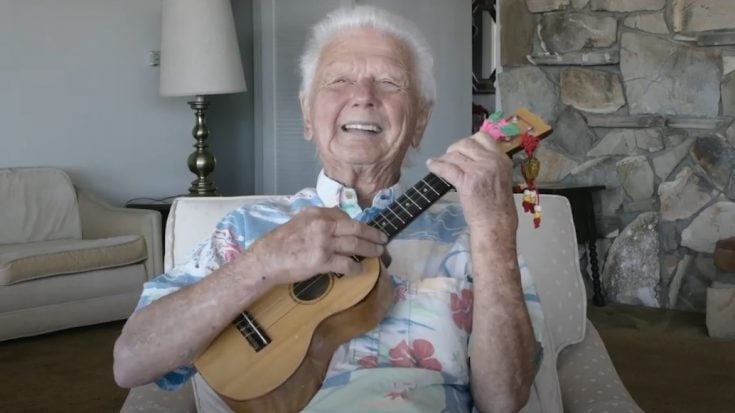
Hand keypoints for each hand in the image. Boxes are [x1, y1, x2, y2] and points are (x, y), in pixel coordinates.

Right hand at [242, 207, 387, 284]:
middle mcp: (322, 225)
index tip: (365, 229)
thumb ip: (317, 222)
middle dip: (372, 234)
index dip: (358, 224)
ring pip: (355, 245)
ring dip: (370, 249)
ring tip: (378, 252)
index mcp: (316, 213)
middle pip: (355, 228)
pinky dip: (356, 268)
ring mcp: (323, 242)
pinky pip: (346, 264)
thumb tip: (334, 227)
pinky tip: (360, 270)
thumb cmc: (279, 242)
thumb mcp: (298, 222)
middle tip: (383, 239)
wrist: (266, 259)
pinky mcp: (322, 260)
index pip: (344, 216)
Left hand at [426, 131, 516, 229]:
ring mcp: (479, 170)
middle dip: (454, 149)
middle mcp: (492, 161)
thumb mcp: (501, 178)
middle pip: (466, 143)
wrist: (496, 224)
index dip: (469, 141)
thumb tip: (470, 154)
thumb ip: (489, 164)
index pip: (483, 137)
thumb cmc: (498, 206)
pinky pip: (447, 168)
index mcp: (502, 159)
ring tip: (438, 163)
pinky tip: (431, 166)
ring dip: (444, 159)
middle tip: (449, 157)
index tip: (462, 149)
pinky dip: (436, 166)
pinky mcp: (466, 181)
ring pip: (455, 155)